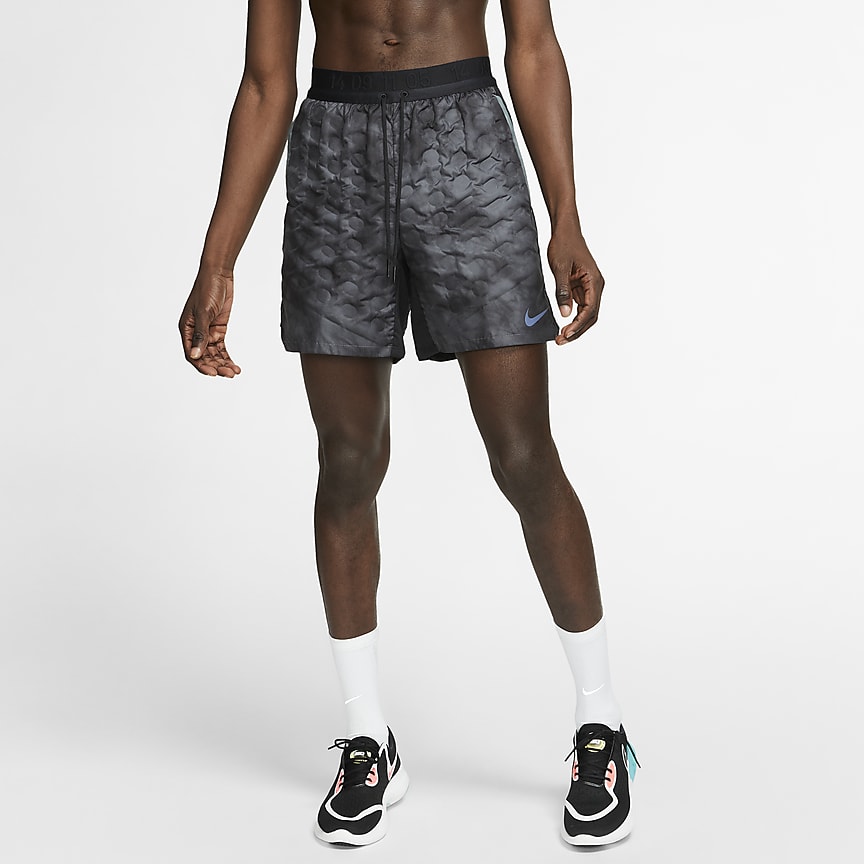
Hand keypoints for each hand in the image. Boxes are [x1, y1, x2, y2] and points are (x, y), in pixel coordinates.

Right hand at [179, 267, 241, 376]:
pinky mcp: (218, 330)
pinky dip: (227, 357)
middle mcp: (195, 333)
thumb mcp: (204, 313)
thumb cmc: (207, 289)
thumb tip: (195, 355)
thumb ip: (200, 335)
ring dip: (223, 364)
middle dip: (216, 366)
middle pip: (204, 356)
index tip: (213, 373)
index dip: (201, 365)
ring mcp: (207, 332)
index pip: (191, 353)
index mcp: (186, 329)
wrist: (219, 275)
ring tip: (234, 372)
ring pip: (214, 354)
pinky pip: (222, 348)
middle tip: (228, 374)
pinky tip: (234, 365)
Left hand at [547, 222, 604, 344]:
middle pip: (591, 316)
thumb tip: (564, 314)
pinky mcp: (583, 287)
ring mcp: (590, 287)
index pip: (590, 310)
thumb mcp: (560, 268)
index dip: (578, 325)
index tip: (566, 334)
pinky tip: (563, 326)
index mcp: (594, 281)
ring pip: (587, 313)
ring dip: (575, 326)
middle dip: (577, 330)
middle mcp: (596, 286)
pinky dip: (573, 318)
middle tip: (560, 341)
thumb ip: (562, 291)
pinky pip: (581, 307)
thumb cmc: (564, 245)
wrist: (566, 230)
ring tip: (560, 337)